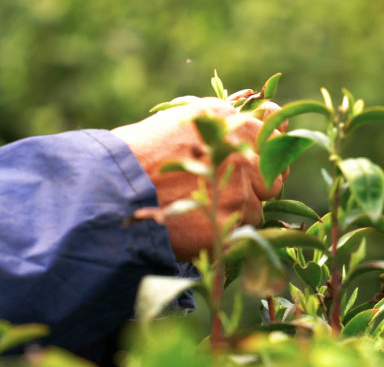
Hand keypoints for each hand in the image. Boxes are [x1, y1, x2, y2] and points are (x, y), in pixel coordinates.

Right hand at [111, 94, 286, 261]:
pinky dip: (226, 233)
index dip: (269, 148)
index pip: (274, 127)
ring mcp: (239, 184)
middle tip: (228, 195)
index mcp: (224, 117)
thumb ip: (216, 130)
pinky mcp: (234, 218)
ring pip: (258, 206)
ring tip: (201, 212)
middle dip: (258, 186)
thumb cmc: (133, 159)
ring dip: (237, 212)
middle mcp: (238, 147)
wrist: (109, 193)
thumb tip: (256, 129)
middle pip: (273, 174)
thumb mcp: (175, 126)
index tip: (259, 160)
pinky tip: (199, 228)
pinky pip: (245, 231)